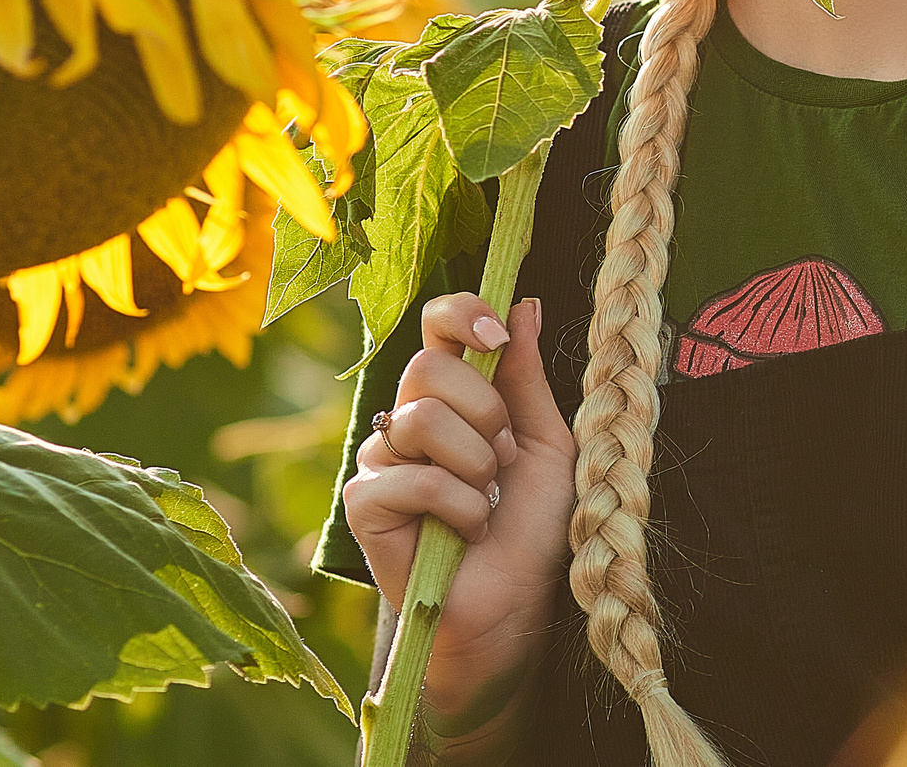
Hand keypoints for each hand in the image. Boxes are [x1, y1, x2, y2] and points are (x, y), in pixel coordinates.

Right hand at [343, 294, 576, 683]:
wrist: (516, 602)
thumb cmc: (533, 525)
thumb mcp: (545, 441)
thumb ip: (526, 378)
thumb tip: (522, 303)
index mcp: (453, 393)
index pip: (437, 324)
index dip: (461, 314)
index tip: (495, 337)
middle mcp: (408, 416)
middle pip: (429, 366)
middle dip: (487, 413)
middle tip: (502, 462)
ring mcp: (379, 457)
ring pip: (423, 419)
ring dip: (477, 467)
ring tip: (486, 501)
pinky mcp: (362, 503)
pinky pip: (411, 477)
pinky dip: (457, 507)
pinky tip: (463, 532)